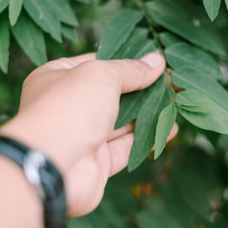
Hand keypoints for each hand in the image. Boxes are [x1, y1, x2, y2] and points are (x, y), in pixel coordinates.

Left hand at [0, 52, 177, 216]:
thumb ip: (131, 70)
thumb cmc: (68, 108)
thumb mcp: (101, 76)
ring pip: (121, 121)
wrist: (52, 167)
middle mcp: (69, 106)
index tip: (152, 59)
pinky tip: (170, 127)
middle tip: (170, 81)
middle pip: (111, 94)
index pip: (95, 63)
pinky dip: (148, 137)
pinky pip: (127, 146)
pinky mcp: (97, 162)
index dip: (124, 60)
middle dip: (140, 88)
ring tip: (175, 100)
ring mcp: (82, 135)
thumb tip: (157, 60)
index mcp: (57, 77)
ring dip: (148, 112)